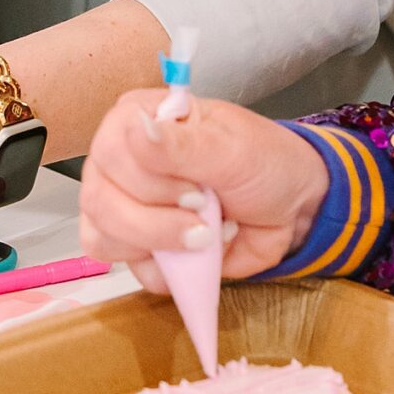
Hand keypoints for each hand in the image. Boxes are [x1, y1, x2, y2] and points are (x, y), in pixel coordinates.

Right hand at [79, 92, 327, 291]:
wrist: (293, 206)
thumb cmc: (262, 161)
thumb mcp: (229, 148)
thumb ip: (180, 145)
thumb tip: (134, 129)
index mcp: (134, 121)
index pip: (109, 153)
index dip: (148, 182)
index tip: (196, 189)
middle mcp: (119, 164)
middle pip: (100, 202)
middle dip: (157, 219)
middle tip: (204, 210)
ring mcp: (126, 208)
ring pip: (106, 239)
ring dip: (163, 244)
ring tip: (206, 231)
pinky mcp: (144, 249)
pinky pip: (137, 272)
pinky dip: (176, 270)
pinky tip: (205, 249)